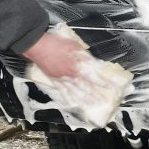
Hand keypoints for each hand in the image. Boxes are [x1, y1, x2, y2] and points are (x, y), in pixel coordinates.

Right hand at [20, 27, 134, 126]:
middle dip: (95, 94)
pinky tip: (72, 103)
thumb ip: (85, 56)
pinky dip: (67, 98)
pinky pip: (62, 91)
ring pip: (75, 91)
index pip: (93, 76)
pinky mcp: (53, 80)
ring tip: (91, 105)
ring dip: (84, 99)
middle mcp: (71, 74)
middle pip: (86, 86)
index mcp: (77, 65)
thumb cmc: (56, 42)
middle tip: (103, 101)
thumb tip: (93, 63)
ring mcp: (61, 79)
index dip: (102, 82)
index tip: (110, 88)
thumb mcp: (75, 46)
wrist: (38, 45)